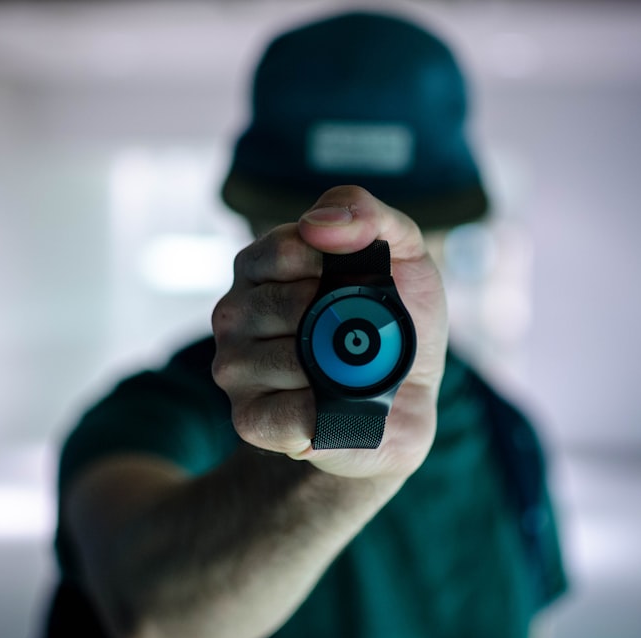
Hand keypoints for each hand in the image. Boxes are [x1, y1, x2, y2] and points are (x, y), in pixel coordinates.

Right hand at [212, 186, 447, 479]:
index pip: (280, 250)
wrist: (405, 402)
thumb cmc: (396, 324)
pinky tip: (335, 404)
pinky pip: (284, 413)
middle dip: (338, 322)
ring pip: (285, 360)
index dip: (329, 267)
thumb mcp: (406, 256)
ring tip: (350, 372)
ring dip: (337, 370)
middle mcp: (236, 313)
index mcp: (262, 266)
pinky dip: (324, 410)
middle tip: (362, 336)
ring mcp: (235, 366)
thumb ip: (371, 216)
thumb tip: (318, 222)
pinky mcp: (249, 418)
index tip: (362, 282)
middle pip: (280, 305)